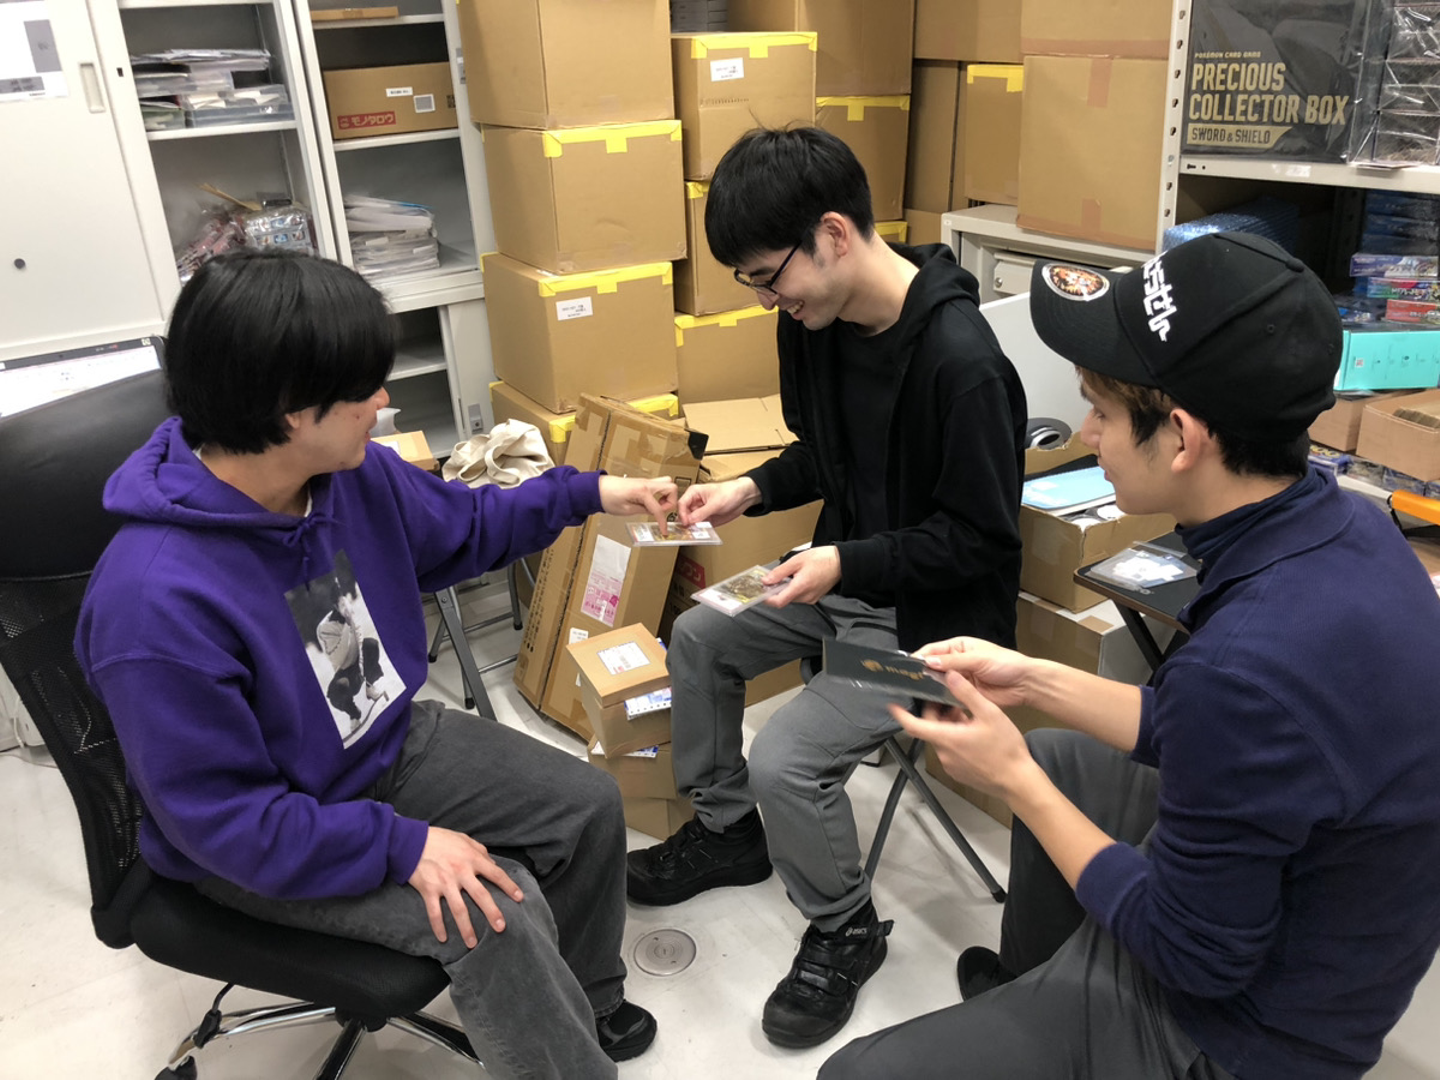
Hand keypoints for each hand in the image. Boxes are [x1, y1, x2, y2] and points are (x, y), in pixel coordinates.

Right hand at [407, 826, 523, 947]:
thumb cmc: (439, 839)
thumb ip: (480, 851)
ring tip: (472, 944)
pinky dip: (438, 927)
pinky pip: (434, 913)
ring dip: (466, 928)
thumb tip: (493, 864)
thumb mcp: (464, 839)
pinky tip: (443, 939)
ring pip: (459, 909)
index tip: (519, 898)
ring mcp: (444, 883)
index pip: (496, 874)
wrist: (411, 840)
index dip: (509, 886)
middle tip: (501, 928)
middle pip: (481, 895)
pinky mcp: (429, 890)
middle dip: (492, 913)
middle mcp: (461, 872)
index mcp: (472, 859)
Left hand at [598, 475, 678, 530]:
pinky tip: (650, 503)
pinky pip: (658, 486)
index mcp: (642, 491)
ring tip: (658, 507)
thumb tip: (654, 513)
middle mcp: (646, 483)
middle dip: (670, 502)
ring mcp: (645, 481)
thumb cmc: (607, 497)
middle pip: (671, 488)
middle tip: (662, 511)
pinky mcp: (642, 483)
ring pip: (667, 483)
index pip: (659, 508)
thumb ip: (643, 510)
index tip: (664, 530)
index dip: (663, 522)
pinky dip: (659, 495)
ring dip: (667, 496)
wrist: (598, 489)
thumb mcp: (626, 510)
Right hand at [678, 477, 760, 527]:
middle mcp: (695, 503)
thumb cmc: (730, 492)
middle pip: (685, 515)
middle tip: (689, 531)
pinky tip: (703, 534)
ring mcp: (701, 512)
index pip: (682, 504)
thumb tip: (689, 520)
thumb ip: (701, 513)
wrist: (744, 497)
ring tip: (696, 534)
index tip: (686, 523)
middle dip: (687, 523)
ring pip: (692, 523)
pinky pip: (700, 528)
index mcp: (694, 493)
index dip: (682, 514)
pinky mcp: (707, 520)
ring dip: (693, 529)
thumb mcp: (715, 503)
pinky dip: (701, 532)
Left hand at [762, 546, 840, 607]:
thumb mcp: (796, 561)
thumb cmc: (822, 559)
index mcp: (800, 587)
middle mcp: (806, 597)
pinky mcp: (814, 598)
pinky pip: (799, 597)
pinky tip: (797, 579)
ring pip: (791, 598)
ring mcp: (811, 599)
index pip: (779, 602)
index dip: (767, 599)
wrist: (841, 562)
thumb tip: (766, 581)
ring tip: (789, 576)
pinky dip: (794, 590)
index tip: (761, 592)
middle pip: (784, 599)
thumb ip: (780, 572)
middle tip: (774, 578)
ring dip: (786, 590)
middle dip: (776, 591)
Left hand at [888, 671, 1034, 799]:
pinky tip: (974, 733)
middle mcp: (944, 753)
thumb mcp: (989, 713)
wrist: (1019, 781)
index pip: (913, 726)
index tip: (892, 705)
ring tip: (969, 716)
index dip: (901, 714)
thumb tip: (950, 676)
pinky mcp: (959, 772)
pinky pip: (950, 750)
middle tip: (953, 702)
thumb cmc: (1006, 750)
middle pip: (930, 728)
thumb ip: (967, 693)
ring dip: (949, 725)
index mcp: (947, 738)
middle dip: (938, 713)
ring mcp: (951, 765)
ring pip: (942, 738)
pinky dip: (956, 738)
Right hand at [914, 636, 1035, 709]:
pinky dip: (941, 699)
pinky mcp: (964, 694)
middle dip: (923, 673)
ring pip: (938, 682)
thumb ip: (953, 661)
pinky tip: (934, 702)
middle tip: (911, 681)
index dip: (920, 657)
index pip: (933, 650)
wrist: (1025, 684)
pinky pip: (948, 696)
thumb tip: (929, 662)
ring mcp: (960, 679)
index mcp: (959, 647)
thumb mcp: (979, 659)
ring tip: (920, 692)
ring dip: (931, 687)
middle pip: (933, 667)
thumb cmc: (1007, 664)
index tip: (908, 666)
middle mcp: (957, 662)